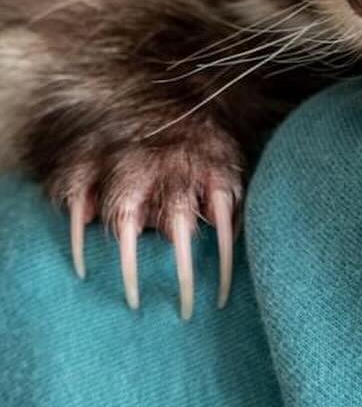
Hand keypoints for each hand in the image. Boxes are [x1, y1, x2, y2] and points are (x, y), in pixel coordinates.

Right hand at [44, 116, 243, 320]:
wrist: (151, 94)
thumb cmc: (199, 150)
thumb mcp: (230, 168)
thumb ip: (234, 206)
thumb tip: (240, 251)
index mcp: (209, 169)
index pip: (224, 221)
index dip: (223, 262)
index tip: (218, 302)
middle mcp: (166, 168)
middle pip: (175, 219)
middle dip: (180, 268)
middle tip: (184, 311)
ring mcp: (122, 165)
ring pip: (124, 214)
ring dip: (130, 262)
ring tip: (134, 302)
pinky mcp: (83, 166)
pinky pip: (76, 205)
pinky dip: (80, 237)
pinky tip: (84, 269)